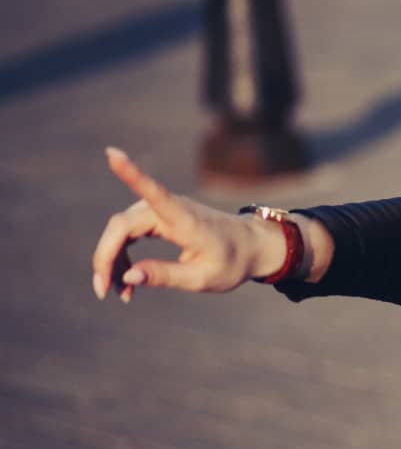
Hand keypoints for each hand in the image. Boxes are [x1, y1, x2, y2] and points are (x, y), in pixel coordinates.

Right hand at [90, 147, 282, 301]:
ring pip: (120, 231)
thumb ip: (166, 276)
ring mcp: (161, 211)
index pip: (154, 193)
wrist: (250, 247)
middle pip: (121, 226)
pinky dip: (122, 257)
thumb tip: (127, 277)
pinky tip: (126, 281)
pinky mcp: (157, 218)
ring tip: (121, 295)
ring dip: (113, 261)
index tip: (113, 153)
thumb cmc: (232, 262)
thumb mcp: (204, 278)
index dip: (131, 174)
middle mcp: (170, 209)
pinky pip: (127, 235)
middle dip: (105, 258)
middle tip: (103, 292)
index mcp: (186, 220)